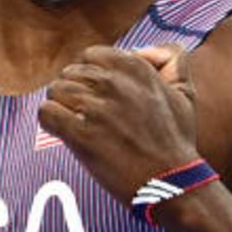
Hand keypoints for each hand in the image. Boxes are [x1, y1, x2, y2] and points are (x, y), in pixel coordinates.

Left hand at [43, 43, 200, 203]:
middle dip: (74, 92)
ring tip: (76, 126)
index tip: (96, 94)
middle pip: (69, 73)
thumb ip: (172, 60)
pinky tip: (65, 134)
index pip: (90, 55)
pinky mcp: (80, 134)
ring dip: (62, 108)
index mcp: (135, 67)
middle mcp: (113, 82)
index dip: (89, 75)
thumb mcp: (185, 92)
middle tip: (86, 114)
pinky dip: (51, 123)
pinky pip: (47, 113)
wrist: (172, 181)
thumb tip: (144, 49)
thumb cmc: (176, 141)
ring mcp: (95, 107)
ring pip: (55, 91)